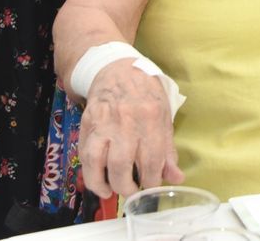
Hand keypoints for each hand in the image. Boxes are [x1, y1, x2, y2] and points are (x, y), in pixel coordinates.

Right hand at [75, 58, 182, 198]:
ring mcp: (103, 121)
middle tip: (131, 192)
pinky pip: (84, 153)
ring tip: (109, 192)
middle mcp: (125, 120)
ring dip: (101, 183)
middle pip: (121, 164)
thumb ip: (168, 150)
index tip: (150, 188)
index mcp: (150, 117)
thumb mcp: (164, 115)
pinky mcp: (86, 123)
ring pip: (96, 160)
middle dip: (126, 187)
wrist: (117, 69)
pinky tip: (96, 179)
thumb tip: (175, 178)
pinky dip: (88, 171)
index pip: (151, 159)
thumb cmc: (145, 92)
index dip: (151, 181)